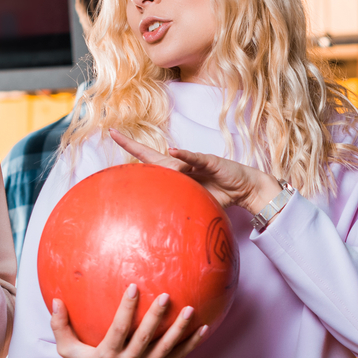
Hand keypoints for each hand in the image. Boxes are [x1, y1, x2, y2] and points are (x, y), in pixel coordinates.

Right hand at [52, 284, 205, 357]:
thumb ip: (60, 326)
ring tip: (191, 310)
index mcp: (107, 355)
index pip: (119, 329)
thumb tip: (55, 300)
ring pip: (165, 348)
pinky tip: (204, 328)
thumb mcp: (67, 350)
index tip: (133, 287)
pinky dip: (191, 345)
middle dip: (156, 317)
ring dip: (179, 330)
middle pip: (145, 338)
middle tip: (167, 295)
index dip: (126, 309)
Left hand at [109, 128, 281, 214]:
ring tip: (175, 177)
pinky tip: (173, 151)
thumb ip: (180, 207)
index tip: (113, 136)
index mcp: (177, 174)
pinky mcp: (209, 161)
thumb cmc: (219, 195)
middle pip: (152, 156)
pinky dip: (184, 156)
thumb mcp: (196, 203)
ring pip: (172, 161)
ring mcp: (194, 161)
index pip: (149, 161)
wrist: (244, 190)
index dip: (131, 149)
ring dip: (167, 167)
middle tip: (114, 134)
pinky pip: (194, 158)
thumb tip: (160, 223)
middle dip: (132, 145)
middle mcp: (182, 164)